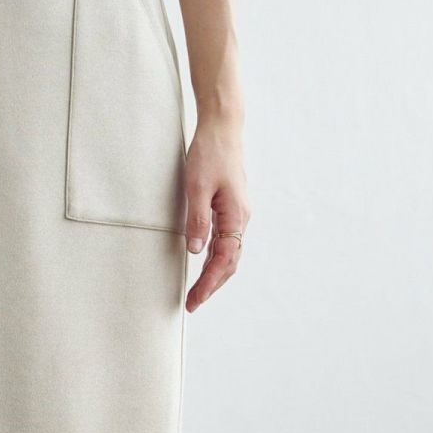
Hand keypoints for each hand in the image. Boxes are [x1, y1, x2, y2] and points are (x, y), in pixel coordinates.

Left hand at [182, 118, 250, 312]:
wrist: (223, 128)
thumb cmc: (210, 153)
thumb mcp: (197, 187)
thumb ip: (197, 220)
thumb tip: (195, 251)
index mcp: (236, 216)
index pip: (224, 260)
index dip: (209, 283)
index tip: (195, 300)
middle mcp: (241, 218)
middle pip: (229, 263)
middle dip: (211, 285)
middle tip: (192, 304)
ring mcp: (237, 214)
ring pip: (228, 254)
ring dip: (213, 274)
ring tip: (196, 292)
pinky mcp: (231, 208)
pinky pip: (225, 241)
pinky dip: (214, 258)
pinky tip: (202, 265)